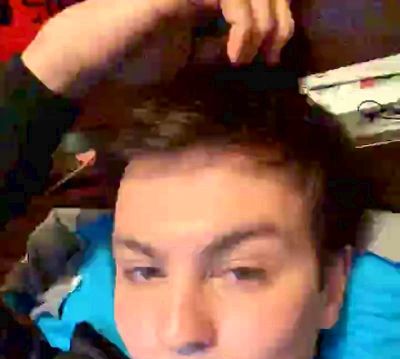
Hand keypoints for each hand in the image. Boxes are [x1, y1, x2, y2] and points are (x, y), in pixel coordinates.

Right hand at [21, 0, 293, 98]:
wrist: (97, 57)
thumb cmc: (135, 56)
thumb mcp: (191, 54)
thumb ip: (218, 44)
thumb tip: (257, 47)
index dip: (278, 17)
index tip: (273, 54)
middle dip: (279, 20)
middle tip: (272, 56)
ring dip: (263, 25)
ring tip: (249, 58)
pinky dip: (243, 27)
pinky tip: (235, 54)